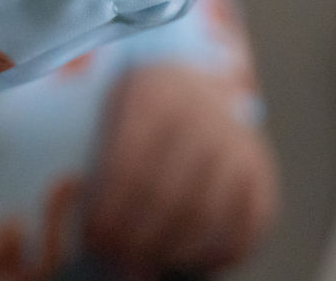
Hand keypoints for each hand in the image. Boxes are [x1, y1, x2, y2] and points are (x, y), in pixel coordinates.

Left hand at [82, 63, 278, 277]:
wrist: (193, 75)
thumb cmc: (138, 107)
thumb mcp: (111, 105)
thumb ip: (93, 151)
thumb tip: (74, 218)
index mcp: (156, 93)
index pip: (131, 164)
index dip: (109, 211)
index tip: (92, 240)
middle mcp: (203, 112)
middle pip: (168, 194)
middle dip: (135, 240)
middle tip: (114, 264)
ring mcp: (237, 140)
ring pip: (207, 214)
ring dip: (171, 252)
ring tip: (142, 268)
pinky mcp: (260, 168)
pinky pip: (249, 224)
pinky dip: (218, 253)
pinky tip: (188, 261)